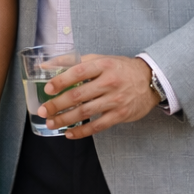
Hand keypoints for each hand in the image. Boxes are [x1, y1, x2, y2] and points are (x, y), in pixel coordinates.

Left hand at [39, 54, 159, 138]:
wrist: (150, 80)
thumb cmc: (119, 68)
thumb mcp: (99, 59)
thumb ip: (73, 61)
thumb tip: (46, 65)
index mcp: (102, 65)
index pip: (78, 72)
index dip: (61, 80)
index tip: (47, 89)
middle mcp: (109, 82)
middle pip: (78, 95)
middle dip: (57, 104)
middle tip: (43, 110)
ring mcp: (115, 100)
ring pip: (86, 111)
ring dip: (65, 119)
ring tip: (51, 123)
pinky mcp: (120, 115)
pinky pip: (99, 126)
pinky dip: (83, 131)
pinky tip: (69, 133)